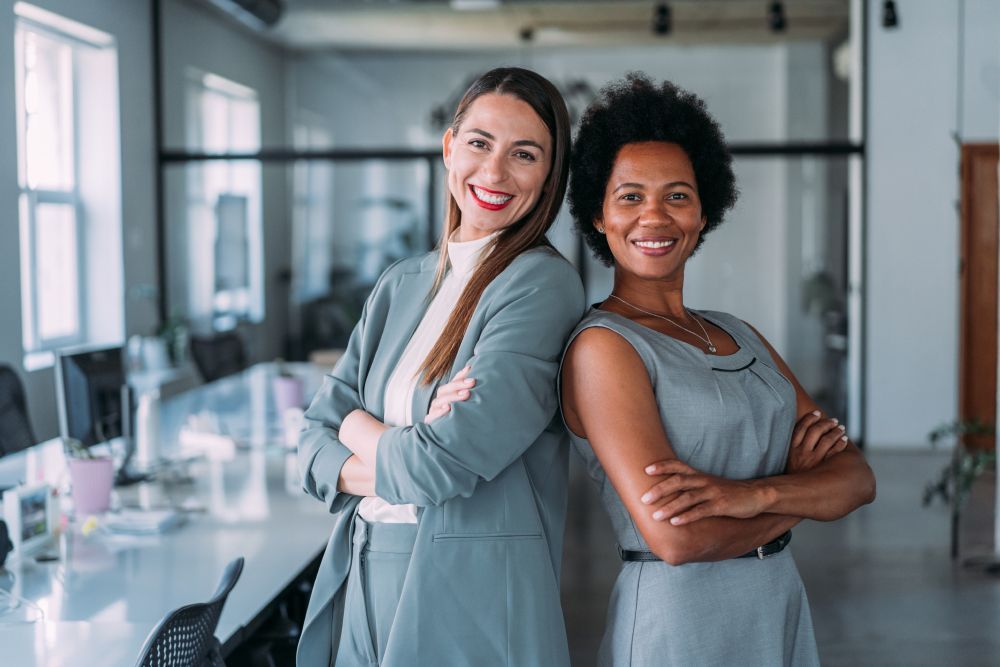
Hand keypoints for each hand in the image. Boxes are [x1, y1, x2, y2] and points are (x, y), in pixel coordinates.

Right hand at [424, 366, 475, 423]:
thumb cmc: (457, 417)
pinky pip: (432, 416)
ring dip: (451, 397)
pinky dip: (439, 412)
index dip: (460, 378)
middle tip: (471, 385)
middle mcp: (438, 401)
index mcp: (445, 395)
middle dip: (457, 387)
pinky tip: (448, 408)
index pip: (451, 383)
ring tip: (464, 395)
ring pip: (439, 401)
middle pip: (444, 390)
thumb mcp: (462, 402)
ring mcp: (433, 411)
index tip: (472, 375)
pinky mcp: (430, 423)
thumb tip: (470, 368)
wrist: (447, 437)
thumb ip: (464, 386)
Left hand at [641, 459, 768, 524]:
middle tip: (644, 498)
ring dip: (670, 507)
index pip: (678, 466)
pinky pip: (701, 511)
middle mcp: (704, 482)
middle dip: (660, 489)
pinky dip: (687, 517)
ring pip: (687, 498)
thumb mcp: (709, 485)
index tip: (646, 469)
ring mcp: (712, 493)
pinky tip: (676, 523)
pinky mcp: (721, 506)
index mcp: (699, 476)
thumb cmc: (728, 492)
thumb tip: (669, 493)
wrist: (756, 495)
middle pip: (678, 481)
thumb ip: (691, 486)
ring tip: (655, 516)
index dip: (662, 466)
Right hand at [786, 411, 848, 472]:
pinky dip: (840, 443)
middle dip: (826, 423)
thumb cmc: (792, 476)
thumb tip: (804, 432)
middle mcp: (802, 452)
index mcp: (792, 448)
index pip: (801, 427)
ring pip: (826, 439)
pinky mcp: (822, 468)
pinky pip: (834, 451)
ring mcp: (813, 460)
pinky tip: (844, 440)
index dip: (809, 418)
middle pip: (815, 430)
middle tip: (834, 421)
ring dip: (835, 431)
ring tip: (841, 428)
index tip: (817, 413)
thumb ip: (794, 447)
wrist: (793, 495)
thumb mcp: (788, 460)